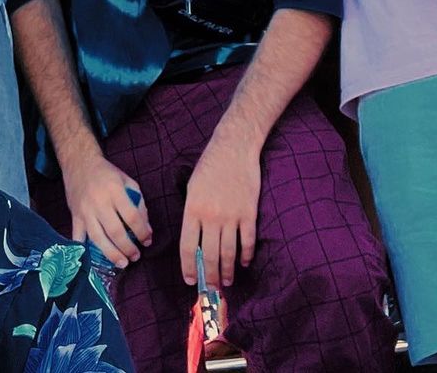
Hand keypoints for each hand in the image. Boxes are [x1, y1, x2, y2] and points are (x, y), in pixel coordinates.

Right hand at [62, 154, 150, 267]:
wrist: (79, 163)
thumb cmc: (106, 173)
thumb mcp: (127, 180)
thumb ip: (138, 202)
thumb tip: (146, 228)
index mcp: (115, 191)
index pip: (132, 217)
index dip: (142, 232)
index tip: (148, 240)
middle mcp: (99, 202)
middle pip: (115, 232)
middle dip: (128, 248)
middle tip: (136, 256)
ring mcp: (85, 211)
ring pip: (98, 239)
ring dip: (112, 254)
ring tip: (123, 263)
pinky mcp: (75, 217)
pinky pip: (78, 237)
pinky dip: (85, 251)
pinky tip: (94, 260)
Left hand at [180, 138, 260, 288]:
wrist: (234, 147)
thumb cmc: (210, 166)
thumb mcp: (192, 187)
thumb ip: (192, 213)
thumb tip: (193, 241)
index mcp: (193, 209)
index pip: (188, 247)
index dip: (189, 267)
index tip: (190, 281)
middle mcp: (211, 216)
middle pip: (209, 256)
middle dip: (209, 277)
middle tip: (210, 289)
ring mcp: (231, 215)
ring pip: (228, 253)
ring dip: (227, 271)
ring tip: (227, 282)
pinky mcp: (248, 213)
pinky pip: (247, 241)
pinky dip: (246, 255)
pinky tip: (244, 262)